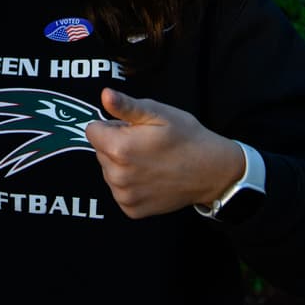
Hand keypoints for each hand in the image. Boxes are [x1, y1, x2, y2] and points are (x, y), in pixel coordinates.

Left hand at [85, 87, 243, 218]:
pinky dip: (131, 184)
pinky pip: (120, 191)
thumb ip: (126, 106)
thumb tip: (104, 95)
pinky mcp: (132, 209)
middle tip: (146, 144)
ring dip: (122, 165)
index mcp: (118, 148)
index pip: (92, 130)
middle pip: (100, 152)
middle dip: (116, 145)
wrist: (212, 171)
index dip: (112, 126)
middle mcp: (116, 176)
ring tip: (151, 161)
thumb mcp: (158, 114)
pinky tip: (151, 177)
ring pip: (108, 171)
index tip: (132, 129)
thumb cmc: (186, 138)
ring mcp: (124, 195)